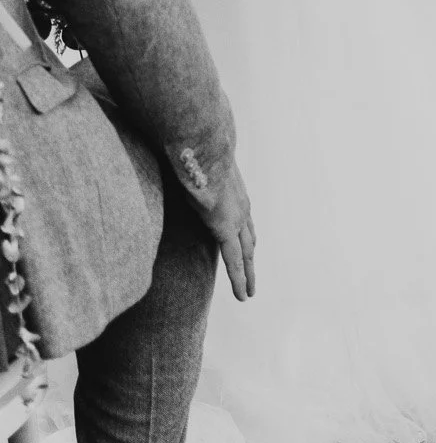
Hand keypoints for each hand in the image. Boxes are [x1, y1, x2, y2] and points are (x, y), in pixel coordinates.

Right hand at [186, 156, 255, 300]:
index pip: (241, 218)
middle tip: (252, 274)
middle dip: (250, 257)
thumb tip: (176, 163)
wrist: (202, 147)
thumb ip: (190, 170)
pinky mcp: (226, 228)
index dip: (242, 233)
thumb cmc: (194, 149)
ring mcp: (236, 217)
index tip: (244, 243)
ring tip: (248, 292)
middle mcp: (241, 205)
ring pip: (246, 253)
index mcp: (234, 191)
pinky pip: (235, 261)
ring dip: (248, 273)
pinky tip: (242, 296)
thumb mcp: (195, 163)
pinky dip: (239, 279)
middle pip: (249, 238)